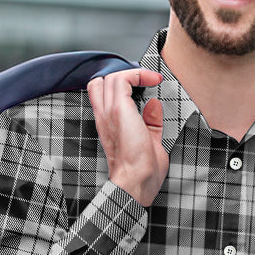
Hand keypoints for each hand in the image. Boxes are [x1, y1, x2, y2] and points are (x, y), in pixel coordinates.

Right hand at [87, 67, 166, 206]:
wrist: (136, 181)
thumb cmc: (142, 172)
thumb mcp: (149, 141)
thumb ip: (150, 122)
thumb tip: (154, 105)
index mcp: (108, 125)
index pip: (101, 94)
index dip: (120, 85)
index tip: (143, 86)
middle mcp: (104, 116)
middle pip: (100, 82)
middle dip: (122, 77)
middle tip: (143, 82)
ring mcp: (109, 112)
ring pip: (110, 77)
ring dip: (132, 74)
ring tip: (150, 79)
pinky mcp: (118, 110)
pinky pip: (123, 79)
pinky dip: (138, 74)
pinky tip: (152, 80)